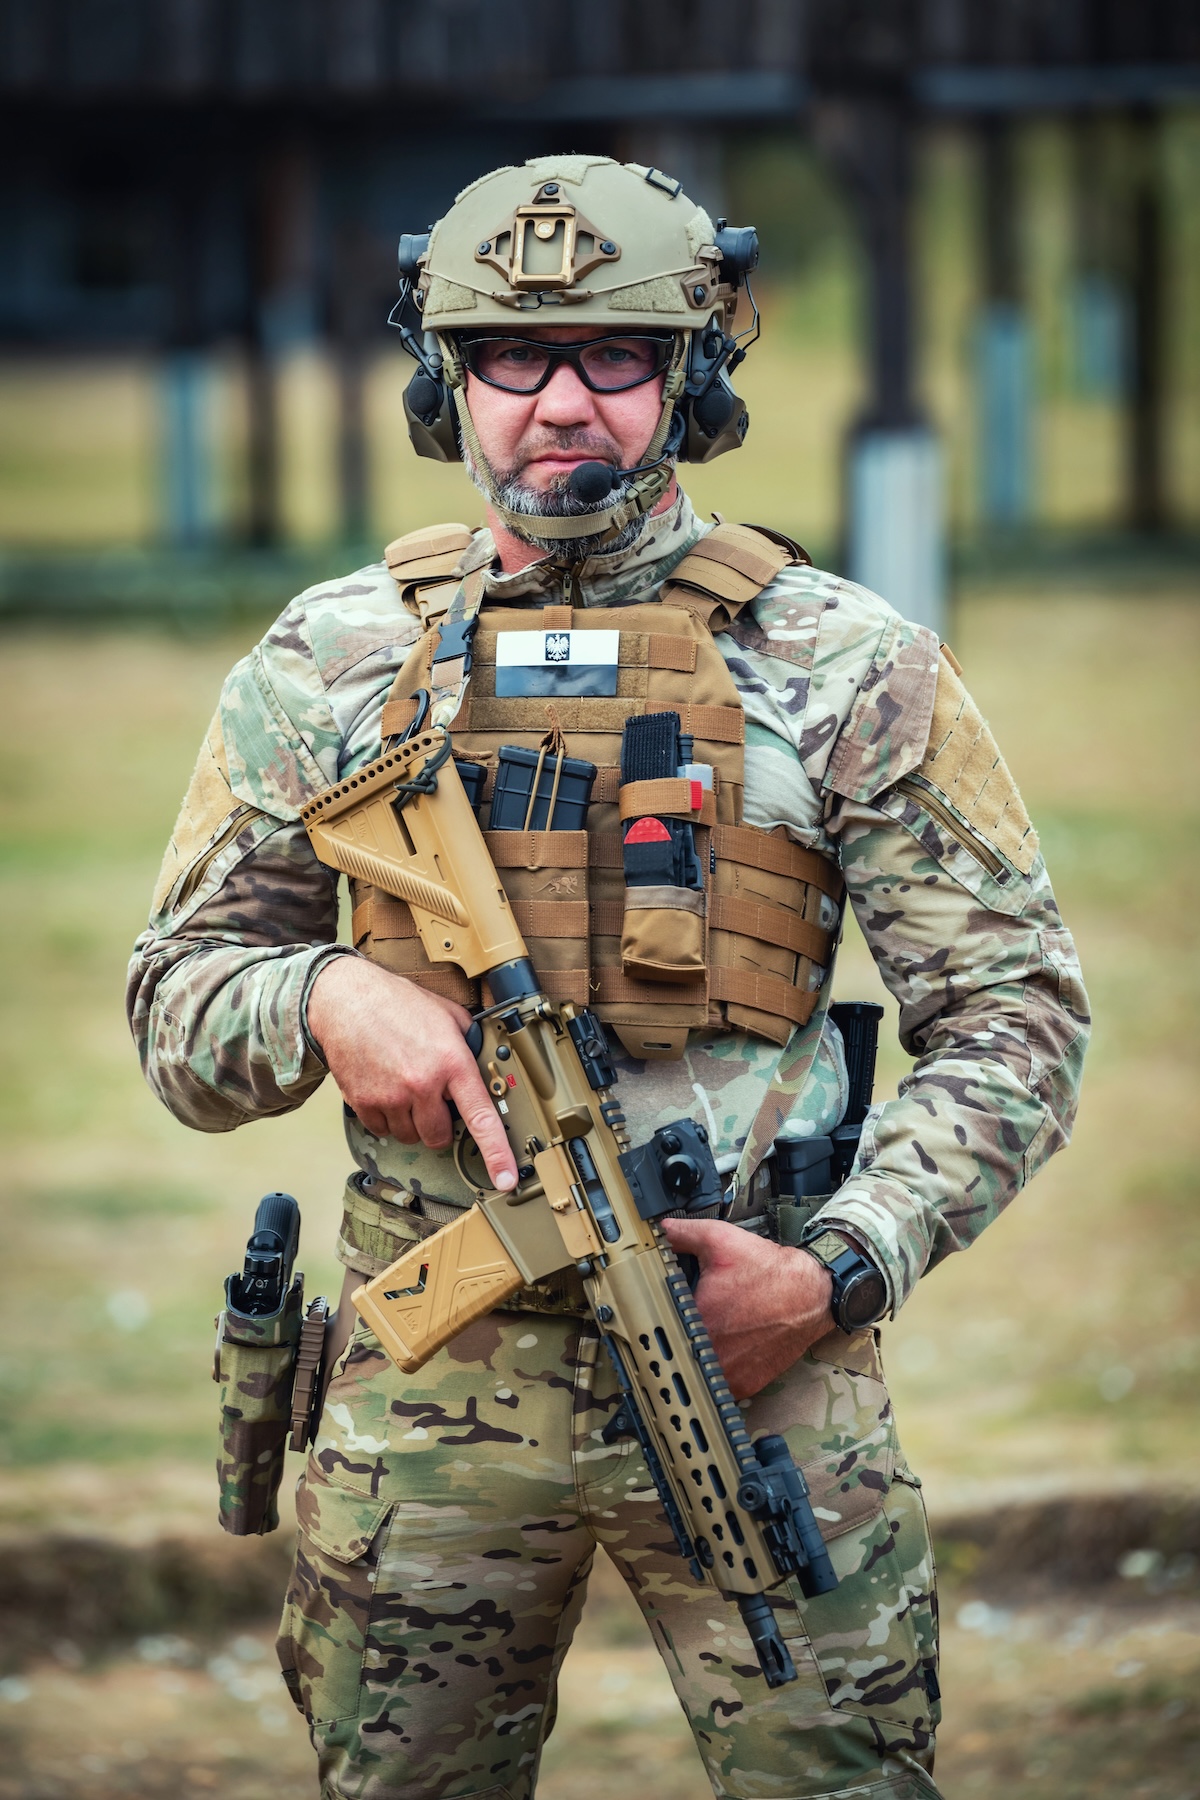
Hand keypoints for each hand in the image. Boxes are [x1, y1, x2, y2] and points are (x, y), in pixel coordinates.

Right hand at [306, 957, 516, 1190]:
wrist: (346, 1000)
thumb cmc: (396, 1003)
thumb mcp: (448, 1014)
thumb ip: (470, 1042)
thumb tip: (485, 1061)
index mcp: (451, 1062)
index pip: (481, 1117)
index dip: (497, 1153)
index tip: (506, 1179)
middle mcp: (422, 1084)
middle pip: (439, 1136)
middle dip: (439, 1123)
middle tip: (431, 1098)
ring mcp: (391, 1096)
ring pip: (410, 1137)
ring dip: (412, 1121)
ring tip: (404, 1087)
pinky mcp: (364, 1102)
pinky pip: (382, 1131)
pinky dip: (386, 1118)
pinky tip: (385, 1090)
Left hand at [659, 1217, 833, 1400]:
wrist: (811, 1294)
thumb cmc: (769, 1271)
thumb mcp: (720, 1240)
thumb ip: (683, 1234)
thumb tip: (661, 1230)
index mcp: (695, 1319)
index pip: (661, 1322)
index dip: (663, 1313)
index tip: (670, 1308)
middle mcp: (709, 1352)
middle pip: (679, 1347)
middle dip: (683, 1333)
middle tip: (696, 1317)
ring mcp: (728, 1374)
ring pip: (698, 1369)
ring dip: (700, 1354)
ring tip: (716, 1332)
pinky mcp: (745, 1385)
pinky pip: (721, 1383)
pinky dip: (721, 1368)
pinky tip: (730, 1347)